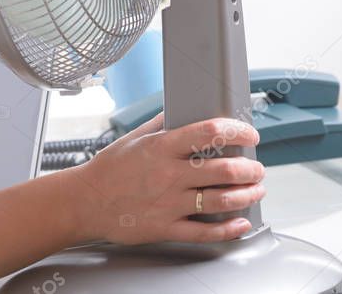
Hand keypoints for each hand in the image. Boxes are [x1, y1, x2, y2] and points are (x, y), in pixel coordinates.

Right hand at [66, 112, 266, 244]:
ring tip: (255, 190)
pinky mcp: (165, 227)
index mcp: (161, 147)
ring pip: (221, 200)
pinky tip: (240, 223)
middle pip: (223, 169)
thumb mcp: (133, 138)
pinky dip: (229, 229)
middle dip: (250, 168)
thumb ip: (161, 124)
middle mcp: (168, 174)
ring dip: (247, 195)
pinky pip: (205, 232)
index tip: (249, 134)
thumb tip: (181, 108)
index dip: (237, 131)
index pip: (209, 132)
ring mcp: (168, 203)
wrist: (85, 202)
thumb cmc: (108, 169)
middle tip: (256, 168)